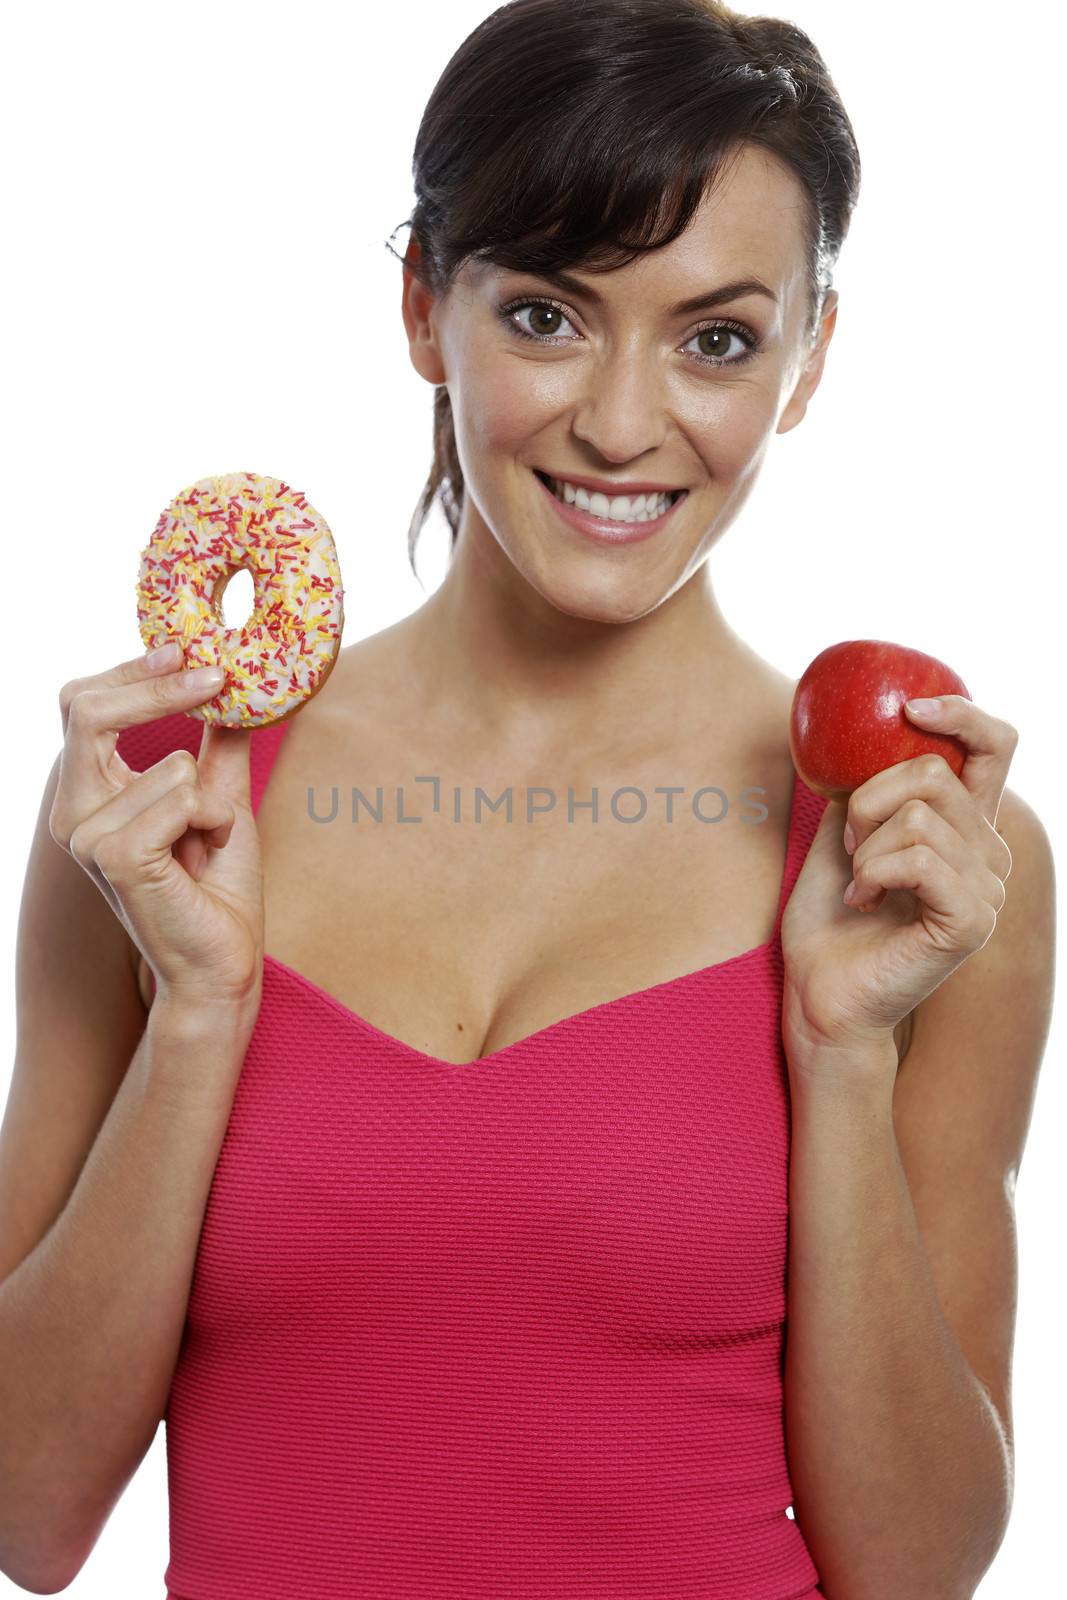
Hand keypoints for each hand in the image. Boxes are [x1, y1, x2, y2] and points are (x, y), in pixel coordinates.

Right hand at [48, 639, 265, 1014]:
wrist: (222, 962)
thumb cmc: (216, 887)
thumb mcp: (219, 796)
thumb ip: (216, 743)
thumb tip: (234, 682)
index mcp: (88, 792)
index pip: (81, 705)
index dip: (129, 670)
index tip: (185, 651)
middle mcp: (72, 812)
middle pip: (88, 709)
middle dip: (158, 687)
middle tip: (215, 677)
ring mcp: (85, 836)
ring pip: (165, 763)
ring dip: (213, 797)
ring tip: (209, 839)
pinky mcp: (114, 857)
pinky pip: (179, 797)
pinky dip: (212, 819)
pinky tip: (204, 854)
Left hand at [780, 694, 1017, 1061]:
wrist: (819, 991)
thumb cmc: (829, 919)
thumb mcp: (841, 834)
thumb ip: (866, 785)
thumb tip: (864, 736)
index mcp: (964, 825)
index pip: (994, 747)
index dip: (961, 715)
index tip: (909, 708)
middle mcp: (989, 853)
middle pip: (933, 773)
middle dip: (868, 801)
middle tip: (849, 847)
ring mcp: (988, 888)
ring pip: (920, 816)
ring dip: (866, 847)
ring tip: (858, 886)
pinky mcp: (972, 920)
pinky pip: (919, 858)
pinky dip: (875, 872)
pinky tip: (864, 902)